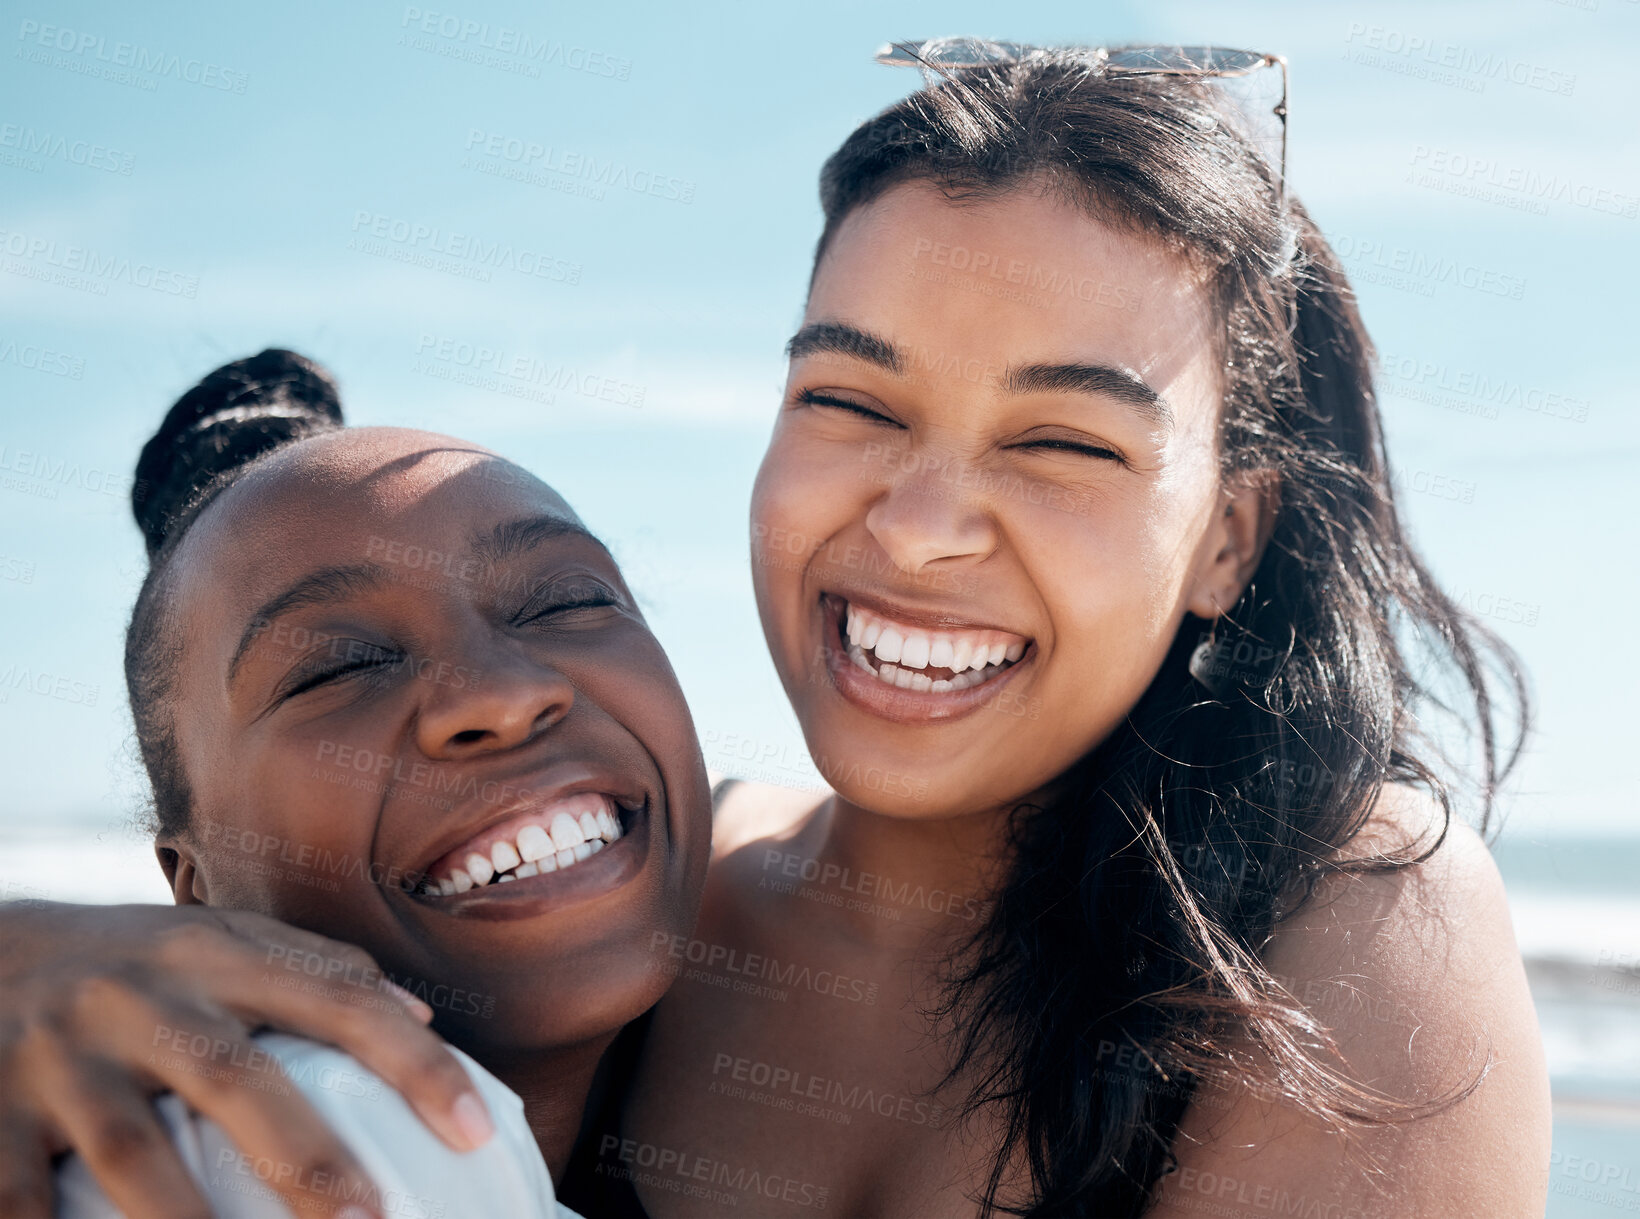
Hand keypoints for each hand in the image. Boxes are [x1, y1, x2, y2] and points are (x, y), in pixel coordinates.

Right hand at [0, 901, 494, 1218]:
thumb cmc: (130, 958)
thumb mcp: (219, 939)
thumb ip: (315, 967)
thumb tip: (418, 1016)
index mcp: (217, 956)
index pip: (339, 1003)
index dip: (413, 1065)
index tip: (476, 1129)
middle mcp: (144, 1000)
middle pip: (237, 1079)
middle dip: (307, 1155)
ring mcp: (62, 1058)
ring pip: (131, 1148)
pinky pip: (18, 1194)